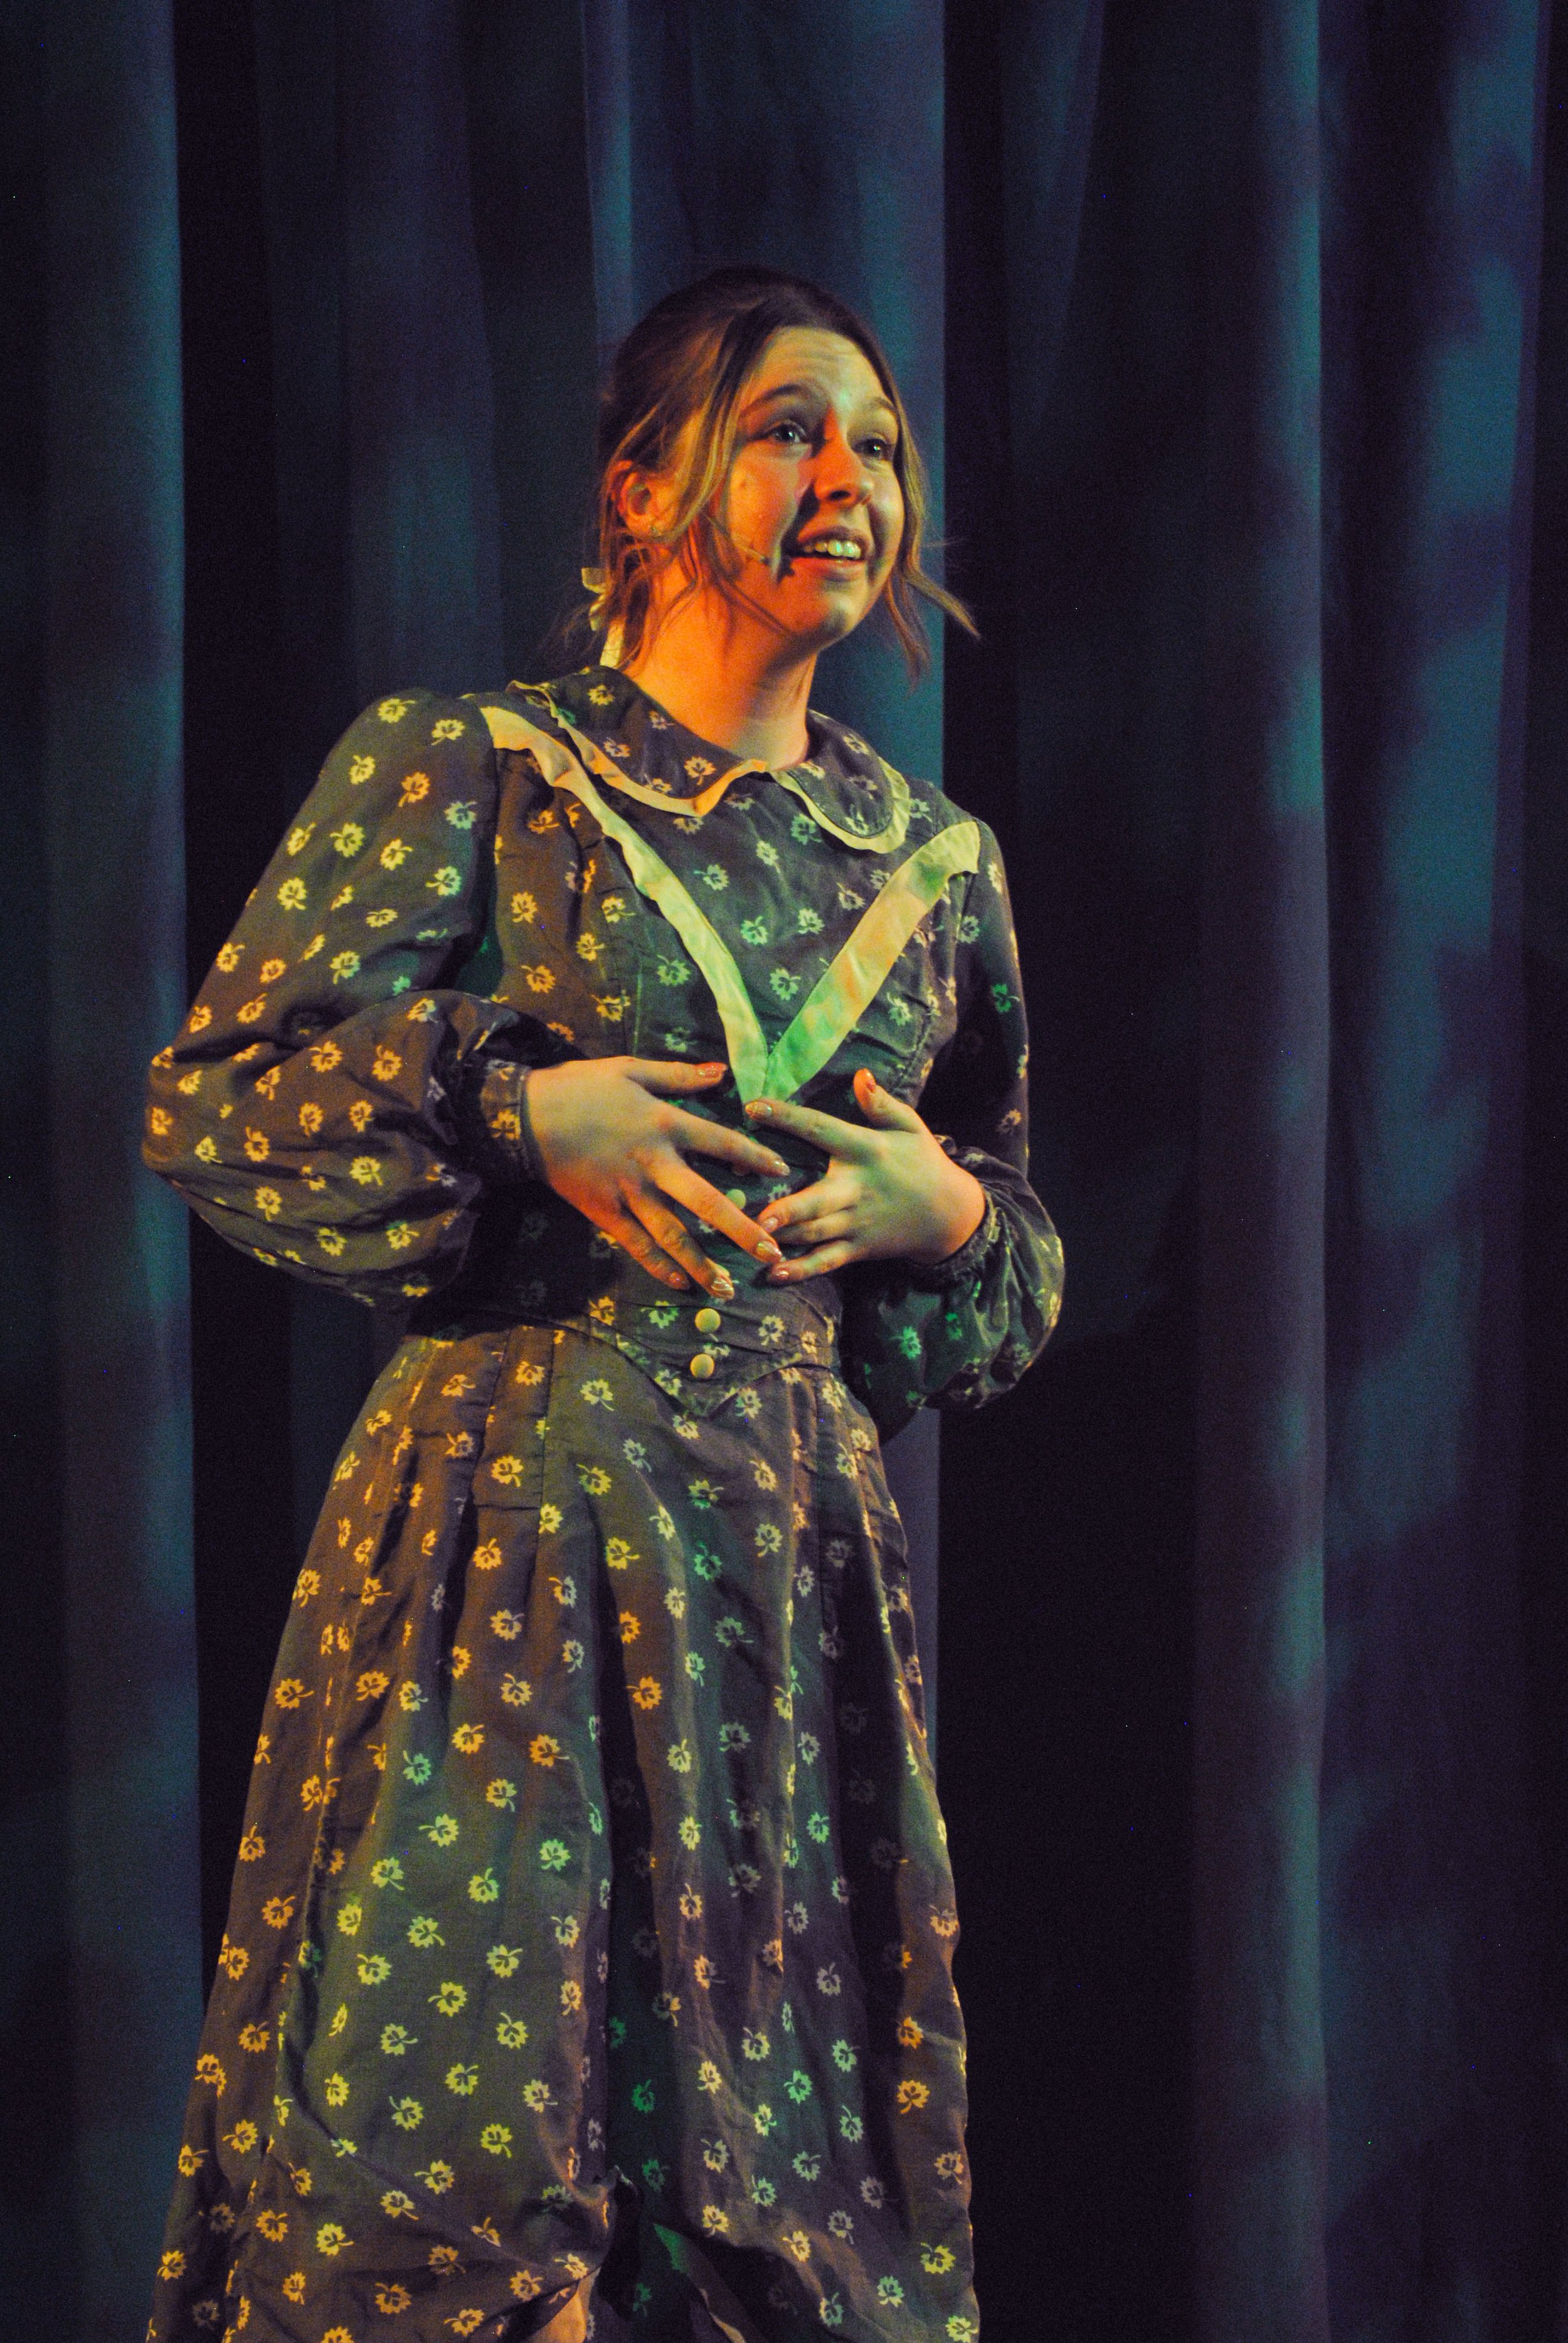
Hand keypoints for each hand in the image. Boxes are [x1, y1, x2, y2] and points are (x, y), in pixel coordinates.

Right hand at [525, 1056, 789, 1294]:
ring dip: (702, 1262)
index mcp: (664, 1124)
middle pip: (706, 1201)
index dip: (755, 1156)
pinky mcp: (604, 1212)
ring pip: (673, 1234)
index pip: (721, 1143)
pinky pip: (636, 1244)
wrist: (523, 1116)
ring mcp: (628, 1193)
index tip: (783, 1172)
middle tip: (770, 1252)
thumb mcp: (630, 1069)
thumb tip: (720, 1072)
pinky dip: (658, 1265)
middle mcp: (653, 1164)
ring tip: (726, 1287)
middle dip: (741, 1229)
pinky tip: (679, 1284)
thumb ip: (677, 1075)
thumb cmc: (578, 1087)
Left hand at [744, 1067, 985, 1281]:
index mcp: (865, 1150)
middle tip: (754, 1214)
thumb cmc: (923, 1163)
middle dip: (787, 1209)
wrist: (951, 1215)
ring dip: (784, 1238)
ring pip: (815, 1233)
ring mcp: (856, 1222)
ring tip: (751, 1241)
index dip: (787, 1118)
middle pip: (817, 1199)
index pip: (820, 1129)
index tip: (753, 1108)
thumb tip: (860, 1074)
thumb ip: (882, 1103)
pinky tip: (775, 1274)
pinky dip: (802, 1270)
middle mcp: (857, 1188)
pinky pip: (827, 1261)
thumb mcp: (911, 1127)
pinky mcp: (859, 1248)